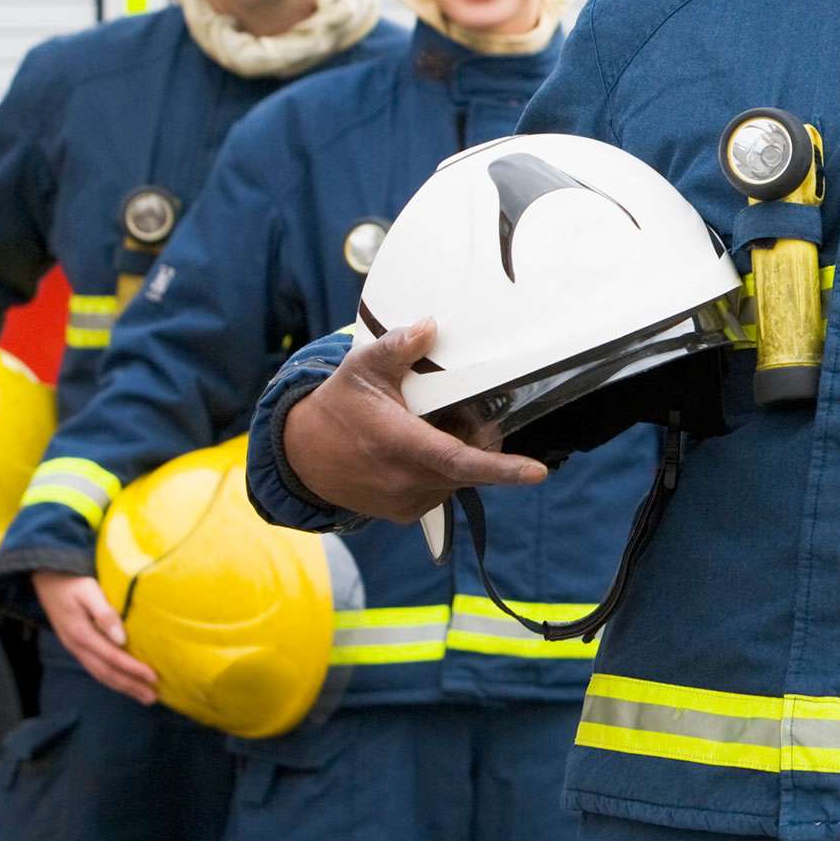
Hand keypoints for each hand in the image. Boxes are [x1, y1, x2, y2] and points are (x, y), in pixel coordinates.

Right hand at [33, 571, 156, 706]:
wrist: (47, 581)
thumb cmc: (73, 583)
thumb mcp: (89, 591)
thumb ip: (104, 614)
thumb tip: (121, 639)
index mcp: (81, 634)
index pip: (112, 657)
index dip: (133, 669)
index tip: (153, 677)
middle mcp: (77, 647)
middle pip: (106, 673)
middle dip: (130, 686)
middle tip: (152, 698)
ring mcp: (75, 649)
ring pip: (100, 674)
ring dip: (122, 686)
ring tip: (142, 696)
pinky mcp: (77, 646)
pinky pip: (95, 668)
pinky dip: (111, 679)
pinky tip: (123, 682)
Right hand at [281, 318, 548, 525]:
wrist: (301, 455)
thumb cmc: (338, 406)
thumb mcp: (362, 368)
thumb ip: (397, 348)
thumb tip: (430, 327)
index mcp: (398, 445)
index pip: (459, 461)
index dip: (503, 469)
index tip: (537, 472)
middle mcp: (405, 481)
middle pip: (469, 463)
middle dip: (478, 437)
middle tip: (459, 409)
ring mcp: (407, 502)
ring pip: (459, 477)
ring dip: (461, 452)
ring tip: (432, 425)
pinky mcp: (407, 513)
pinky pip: (444, 488)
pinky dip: (445, 469)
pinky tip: (422, 446)